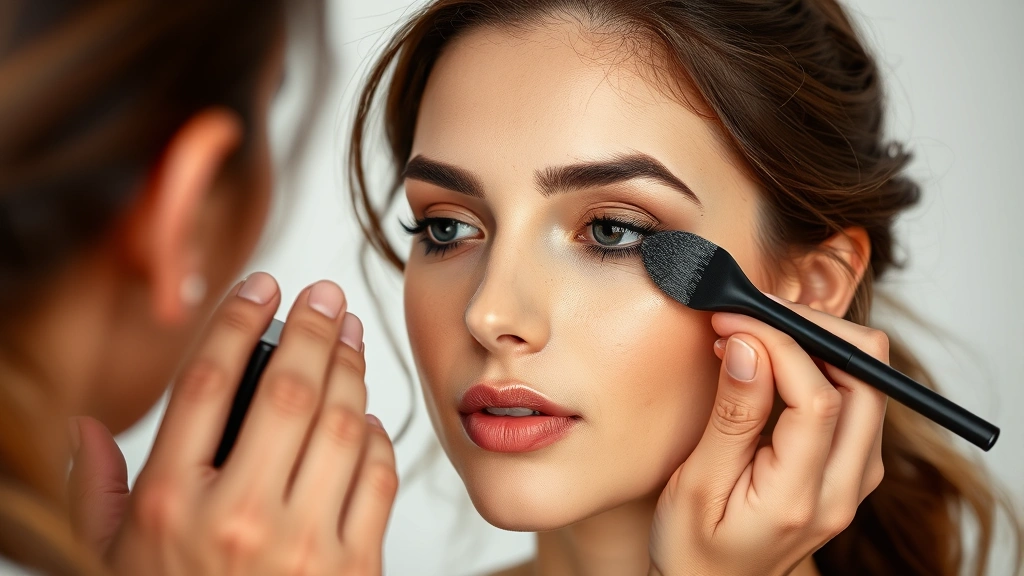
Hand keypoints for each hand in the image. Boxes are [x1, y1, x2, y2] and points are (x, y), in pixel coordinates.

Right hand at [72, 273, 396, 574]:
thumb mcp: (110, 559)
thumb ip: (97, 491)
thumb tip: (82, 428)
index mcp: (170, 505)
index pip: (208, 382)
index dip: (240, 320)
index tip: (262, 287)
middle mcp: (237, 518)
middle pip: (288, 391)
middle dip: (314, 328)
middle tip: (327, 296)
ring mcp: (302, 544)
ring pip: (341, 426)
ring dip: (352, 370)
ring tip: (351, 337)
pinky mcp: (354, 568)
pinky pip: (377, 479)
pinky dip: (377, 439)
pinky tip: (366, 418)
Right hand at [648, 298, 886, 575]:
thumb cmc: (694, 546)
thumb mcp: (697, 484)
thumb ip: (732, 416)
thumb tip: (748, 345)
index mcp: (803, 498)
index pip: (818, 396)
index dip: (778, 341)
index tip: (732, 319)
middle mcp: (845, 488)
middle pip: (867, 379)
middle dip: (812, 328)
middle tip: (752, 314)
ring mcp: (855, 477)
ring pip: (868, 382)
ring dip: (817, 342)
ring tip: (755, 334)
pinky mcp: (849, 467)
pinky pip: (855, 397)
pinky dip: (819, 364)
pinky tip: (772, 360)